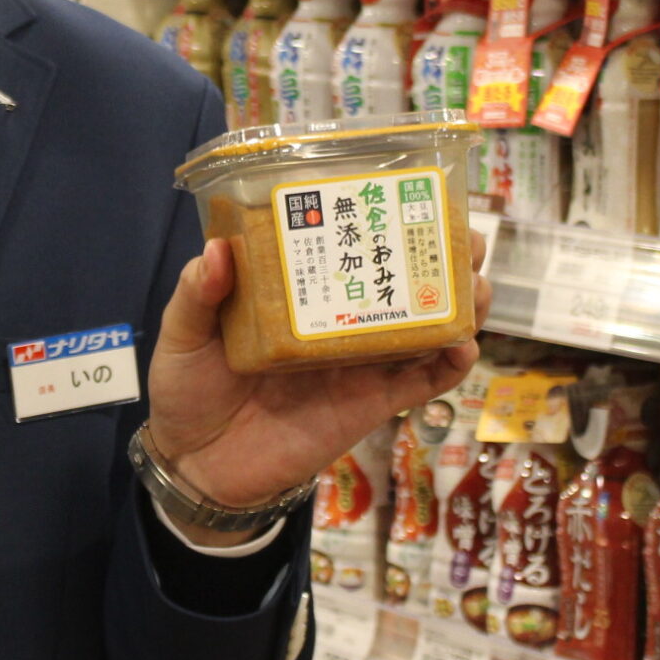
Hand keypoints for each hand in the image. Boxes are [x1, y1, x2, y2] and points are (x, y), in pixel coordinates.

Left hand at [145, 231, 487, 547]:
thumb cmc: (188, 391)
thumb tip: (218, 250)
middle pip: (403, 281)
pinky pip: (421, 384)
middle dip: (442, 256)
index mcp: (298, 294)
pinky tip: (463, 344)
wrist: (197, 466)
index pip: (348, 246)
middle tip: (466, 238)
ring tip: (476, 285)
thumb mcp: (183, 333)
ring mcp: (359, 363)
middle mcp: (337, 321)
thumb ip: (198, 293)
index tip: (412, 194)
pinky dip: (450, 364)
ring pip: (426, 328)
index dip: (383, 220)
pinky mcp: (370, 405)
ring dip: (459, 305)